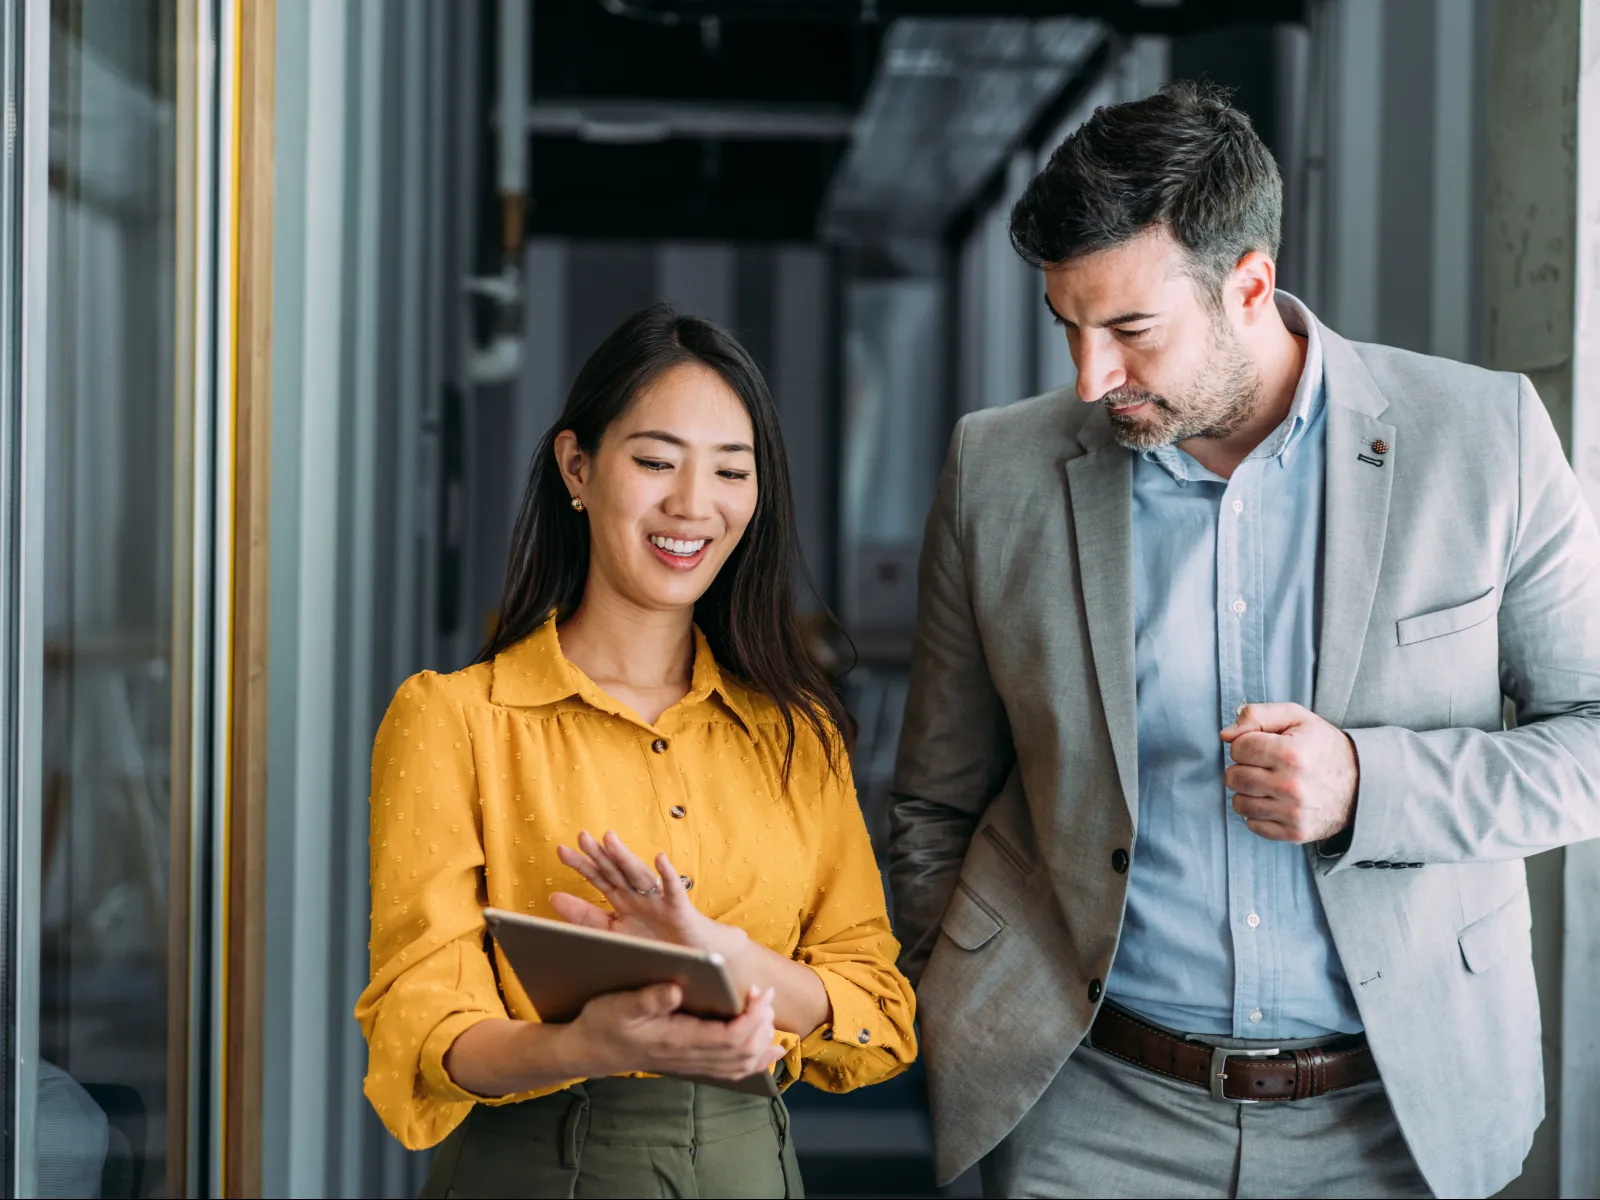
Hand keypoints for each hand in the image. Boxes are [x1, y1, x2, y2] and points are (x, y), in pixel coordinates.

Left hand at [553, 830, 747, 961]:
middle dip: (599, 854)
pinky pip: (673, 889)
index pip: (599, 878)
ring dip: (625, 857)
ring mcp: (658, 899)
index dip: (581, 864)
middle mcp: (638, 894)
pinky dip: (667, 875)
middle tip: (582, 836)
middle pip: (616, 871)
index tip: (561, 850)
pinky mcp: (678, 908)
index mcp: (622, 899)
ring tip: (610, 840)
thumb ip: (583, 916)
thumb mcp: (611, 931)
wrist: (690, 958)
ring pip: (639, 875)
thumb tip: (552, 897)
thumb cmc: (652, 943)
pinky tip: (660, 859)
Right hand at [568, 982, 783, 1081]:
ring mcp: (690, 1063)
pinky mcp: (690, 1063)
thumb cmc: (603, 1023)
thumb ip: (648, 999)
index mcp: (677, 1040)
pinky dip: (755, 1062)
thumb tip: (676, 989)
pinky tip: (768, 1050)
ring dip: (762, 1042)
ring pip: (740, 1064)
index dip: (752, 1017)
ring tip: (769, 1015)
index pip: (729, 1037)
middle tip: (765, 994)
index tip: (759, 992)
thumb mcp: (618, 1005)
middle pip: (742, 1051)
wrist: (589, 1050)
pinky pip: (730, 1071)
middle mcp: (688, 1056)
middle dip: (762, 1024)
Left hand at [1221, 702, 1357, 843]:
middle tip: (1263, 766)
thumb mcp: (1297, 718)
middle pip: (1234, 777)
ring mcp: (1293, 813)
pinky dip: (1258, 813)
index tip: (1262, 746)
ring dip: (1248, 792)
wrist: (1362, 783)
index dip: (1246, 744)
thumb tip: (1225, 735)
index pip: (1238, 748)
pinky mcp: (1295, 833)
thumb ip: (1257, 715)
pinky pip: (1253, 824)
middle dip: (1243, 767)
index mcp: (1292, 753)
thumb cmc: (1322, 747)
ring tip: (1268, 783)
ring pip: (1239, 803)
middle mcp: (1292, 786)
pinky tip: (1275, 802)